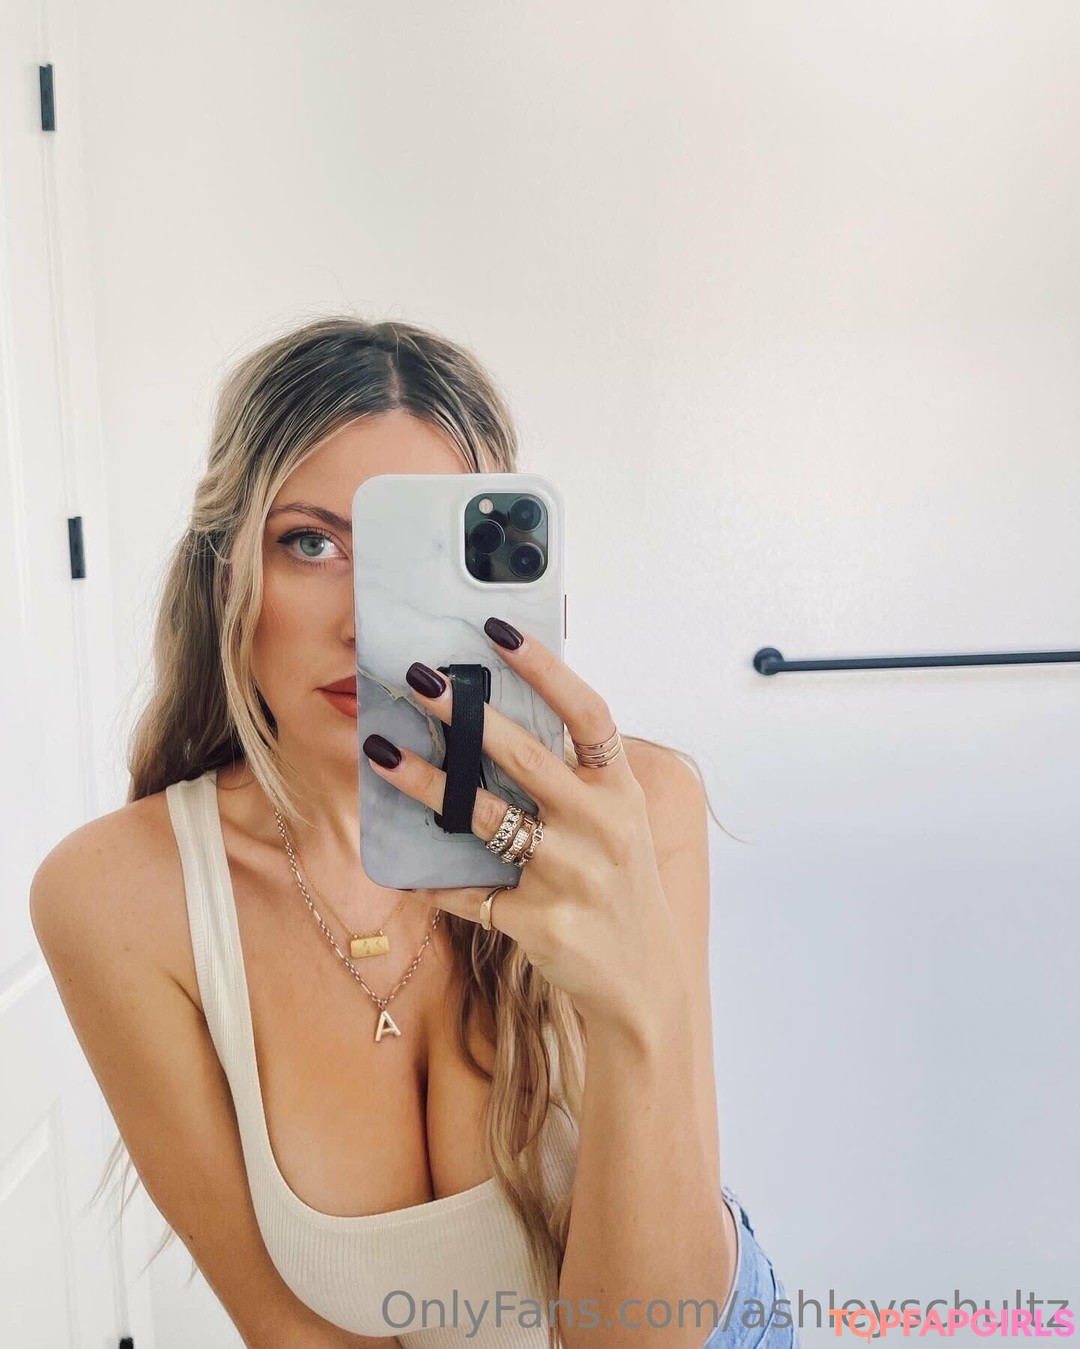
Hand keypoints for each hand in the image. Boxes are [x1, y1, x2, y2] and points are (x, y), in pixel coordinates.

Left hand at [361, 618, 683, 1034]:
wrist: (643, 983)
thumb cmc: (620, 890)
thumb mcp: (616, 826)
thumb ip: (574, 780)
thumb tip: (503, 724)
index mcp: (619, 793)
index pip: (588, 715)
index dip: (546, 669)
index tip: (498, 632)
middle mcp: (600, 827)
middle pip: (525, 757)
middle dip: (464, 715)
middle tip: (416, 681)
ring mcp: (571, 875)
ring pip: (484, 818)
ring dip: (426, 784)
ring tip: (382, 754)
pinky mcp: (539, 921)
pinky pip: (470, 892)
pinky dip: (432, 881)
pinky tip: (400, 869)